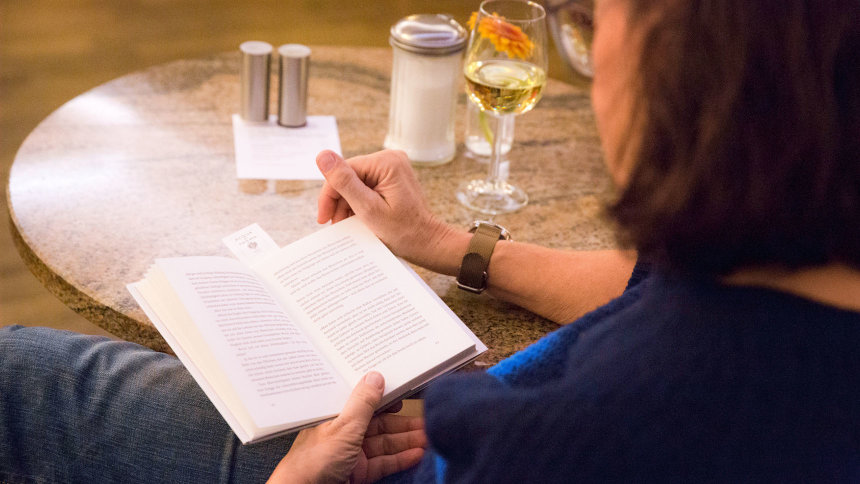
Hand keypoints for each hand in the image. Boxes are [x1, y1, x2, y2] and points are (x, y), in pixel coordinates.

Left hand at [267, 372, 425, 483]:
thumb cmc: (313, 461)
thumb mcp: (343, 428)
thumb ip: (363, 404)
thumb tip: (375, 376)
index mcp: (335, 417)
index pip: (364, 403)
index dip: (385, 398)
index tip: (405, 392)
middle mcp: (344, 434)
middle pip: (379, 425)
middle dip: (404, 423)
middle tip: (428, 420)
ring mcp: (352, 455)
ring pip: (385, 444)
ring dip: (407, 441)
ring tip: (430, 437)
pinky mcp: (359, 474)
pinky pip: (384, 463)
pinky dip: (401, 459)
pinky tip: (418, 454)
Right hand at [316, 150, 468, 275]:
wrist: (427, 242)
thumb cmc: (403, 231)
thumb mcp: (368, 209)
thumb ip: (344, 183)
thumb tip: (322, 156)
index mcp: (386, 162)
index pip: (343, 170)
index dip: (330, 194)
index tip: (324, 217)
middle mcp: (390, 158)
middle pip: (349, 176)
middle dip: (339, 201)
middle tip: (335, 224)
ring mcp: (393, 167)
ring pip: (356, 182)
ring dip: (348, 203)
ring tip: (346, 224)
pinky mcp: (392, 177)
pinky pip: (367, 185)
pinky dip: (359, 202)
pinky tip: (357, 218)